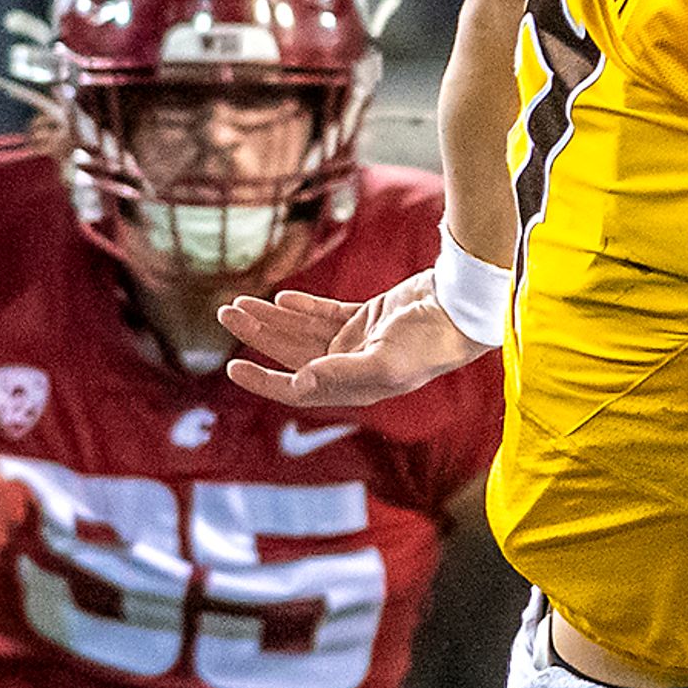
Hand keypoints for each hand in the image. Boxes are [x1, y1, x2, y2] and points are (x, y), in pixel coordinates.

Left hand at [226, 269, 485, 408]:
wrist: (461, 309)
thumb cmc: (429, 340)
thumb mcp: (385, 360)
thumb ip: (341, 372)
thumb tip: (299, 382)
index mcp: (355, 387)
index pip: (298, 389)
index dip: (263, 381)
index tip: (231, 369)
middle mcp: (352, 368)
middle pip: (292, 355)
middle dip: (258, 337)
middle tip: (226, 314)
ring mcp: (360, 342)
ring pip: (303, 332)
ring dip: (272, 318)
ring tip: (240, 302)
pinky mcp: (369, 317)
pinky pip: (326, 314)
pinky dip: (303, 307)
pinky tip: (282, 299)